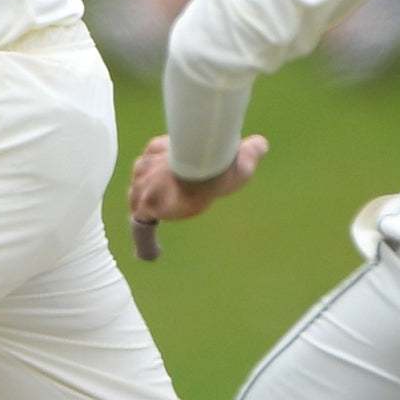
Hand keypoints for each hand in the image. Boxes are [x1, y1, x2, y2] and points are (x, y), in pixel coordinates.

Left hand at [127, 133, 268, 257]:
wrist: (202, 167)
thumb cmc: (223, 160)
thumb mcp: (240, 156)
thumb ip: (248, 152)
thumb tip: (262, 144)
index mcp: (164, 148)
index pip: (154, 162)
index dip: (159, 177)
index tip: (166, 188)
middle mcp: (147, 164)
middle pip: (142, 182)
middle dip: (151, 194)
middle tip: (164, 210)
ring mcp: (141, 184)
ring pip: (137, 203)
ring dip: (148, 216)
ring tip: (155, 237)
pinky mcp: (143, 205)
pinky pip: (140, 227)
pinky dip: (145, 242)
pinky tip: (154, 255)